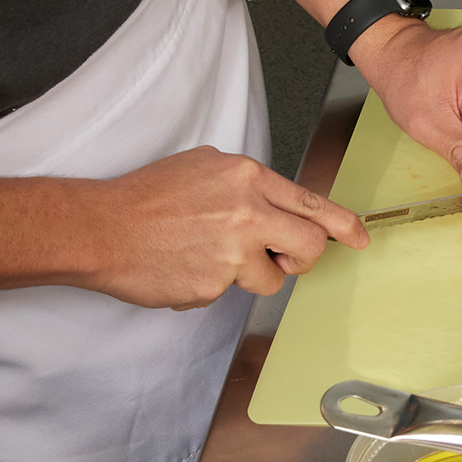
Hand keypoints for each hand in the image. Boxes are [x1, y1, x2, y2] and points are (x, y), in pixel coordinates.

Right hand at [70, 146, 362, 309]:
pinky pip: (229, 293)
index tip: (361, 237)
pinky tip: (184, 267)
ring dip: (249, 274)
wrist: (100, 228)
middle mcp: (248, 213)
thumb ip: (248, 185)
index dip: (343, 224)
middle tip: (282, 259)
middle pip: (309, 247)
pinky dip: (210, 285)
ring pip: (271, 278)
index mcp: (248, 179)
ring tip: (208, 256)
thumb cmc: (145, 197)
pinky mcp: (213, 286)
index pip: (312, 203)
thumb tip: (276, 204)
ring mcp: (232, 253)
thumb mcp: (205, 168)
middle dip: (302, 259)